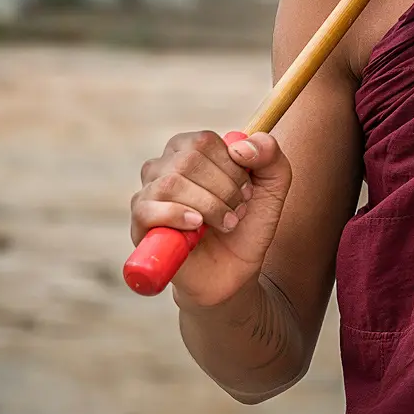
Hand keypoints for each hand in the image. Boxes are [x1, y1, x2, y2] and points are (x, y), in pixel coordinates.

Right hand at [130, 128, 292, 307]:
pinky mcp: (140, 223)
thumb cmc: (247, 225)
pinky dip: (177, 216)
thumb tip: (240, 146)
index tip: (247, 192)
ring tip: (225, 224)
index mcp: (189, 149)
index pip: (204, 141)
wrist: (234, 272)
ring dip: (209, 206)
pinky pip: (148, 209)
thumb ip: (270, 154)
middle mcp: (163, 166)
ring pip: (171, 183)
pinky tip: (197, 227)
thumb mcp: (273, 187)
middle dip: (224, 190)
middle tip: (237, 212)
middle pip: (188, 160)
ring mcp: (148, 193)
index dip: (232, 168)